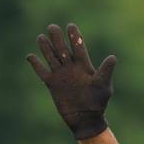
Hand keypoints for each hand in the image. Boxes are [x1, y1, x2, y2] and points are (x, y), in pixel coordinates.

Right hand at [27, 23, 115, 139]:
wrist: (86, 118)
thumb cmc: (98, 103)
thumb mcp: (103, 85)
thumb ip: (106, 71)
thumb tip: (112, 57)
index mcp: (84, 66)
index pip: (78, 47)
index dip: (74, 37)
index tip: (71, 25)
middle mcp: (71, 68)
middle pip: (62, 49)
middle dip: (57, 38)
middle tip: (52, 27)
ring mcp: (61, 75)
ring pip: (51, 57)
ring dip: (46, 48)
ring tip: (41, 37)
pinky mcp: (52, 84)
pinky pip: (42, 72)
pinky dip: (36, 65)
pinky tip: (30, 56)